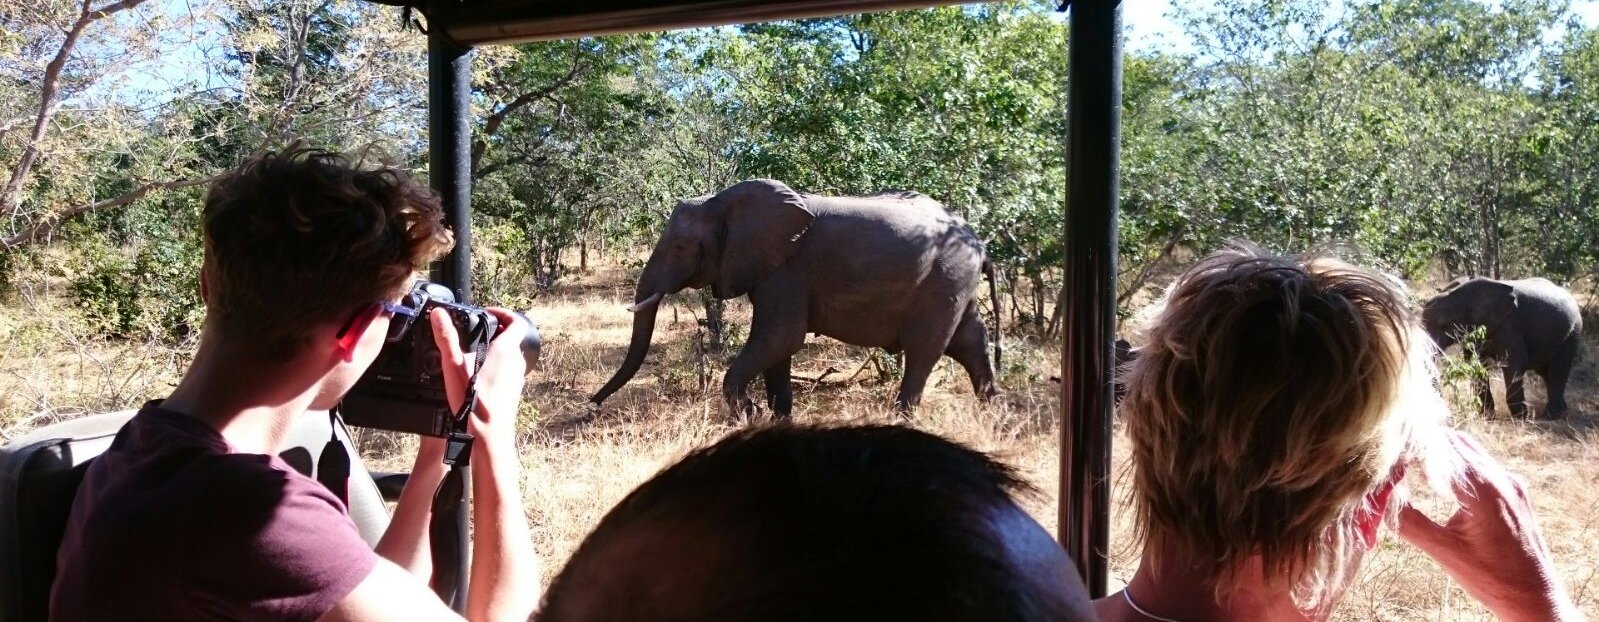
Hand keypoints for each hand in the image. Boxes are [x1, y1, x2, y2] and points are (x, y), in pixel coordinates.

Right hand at [430, 307, 528, 457]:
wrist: (489, 436)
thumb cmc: (474, 403)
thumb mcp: (454, 366)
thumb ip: (447, 338)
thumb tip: (439, 314)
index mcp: (506, 351)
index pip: (516, 322)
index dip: (504, 313)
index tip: (488, 314)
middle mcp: (517, 362)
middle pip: (512, 338)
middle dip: (496, 332)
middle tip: (476, 333)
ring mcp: (517, 378)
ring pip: (510, 356)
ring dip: (496, 350)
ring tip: (475, 354)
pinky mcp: (514, 391)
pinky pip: (507, 372)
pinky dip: (496, 367)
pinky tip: (478, 377)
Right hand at [1396, 431, 1579, 621]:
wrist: (1535, 597)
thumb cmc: (1492, 579)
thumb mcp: (1444, 551)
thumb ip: (1409, 521)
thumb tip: (1379, 499)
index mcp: (1485, 491)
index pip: (1439, 451)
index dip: (1408, 451)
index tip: (1384, 462)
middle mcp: (1502, 479)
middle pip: (1454, 441)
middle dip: (1421, 446)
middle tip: (1393, 461)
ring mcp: (1511, 483)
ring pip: (1469, 450)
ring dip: (1439, 454)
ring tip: (1410, 469)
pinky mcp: (1514, 492)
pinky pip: (1481, 465)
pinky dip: (1456, 466)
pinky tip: (1438, 483)